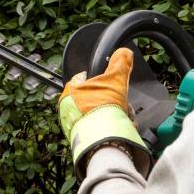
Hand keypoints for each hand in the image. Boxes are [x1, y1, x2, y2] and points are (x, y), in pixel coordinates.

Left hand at [58, 48, 151, 180]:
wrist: (103, 140)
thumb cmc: (103, 109)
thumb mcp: (115, 80)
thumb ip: (120, 64)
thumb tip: (125, 53)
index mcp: (70, 89)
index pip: (85, 76)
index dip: (102, 77)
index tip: (113, 81)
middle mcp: (68, 106)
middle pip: (97, 96)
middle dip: (113, 99)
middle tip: (122, 103)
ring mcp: (74, 123)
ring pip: (100, 112)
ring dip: (115, 113)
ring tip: (123, 117)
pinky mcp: (83, 137)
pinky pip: (99, 127)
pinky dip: (111, 126)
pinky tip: (120, 127)